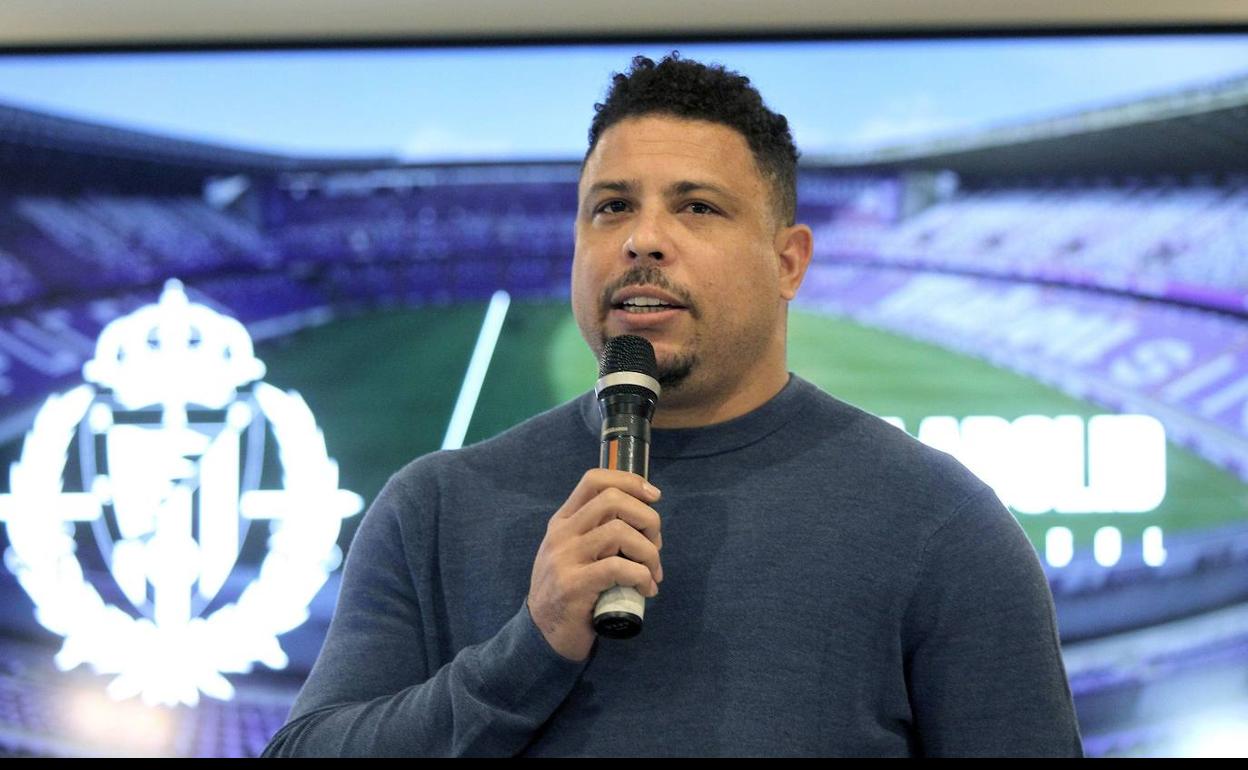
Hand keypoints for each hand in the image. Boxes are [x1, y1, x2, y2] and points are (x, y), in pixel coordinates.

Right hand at [527, 469, 663, 661]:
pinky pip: (619, 567)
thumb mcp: (575, 553)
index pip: (594, 480)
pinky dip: (642, 576)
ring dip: (649, 552)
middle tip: (656, 545)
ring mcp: (565, 558)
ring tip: (653, 573)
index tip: (653, 496)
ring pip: (620, 532)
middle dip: (647, 518)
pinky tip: (647, 589)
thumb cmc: (569, 591)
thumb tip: (644, 520)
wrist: (542, 634)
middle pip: (613, 500)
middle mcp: (561, 533)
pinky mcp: (574, 585)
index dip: (629, 481)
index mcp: (563, 521)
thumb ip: (598, 533)